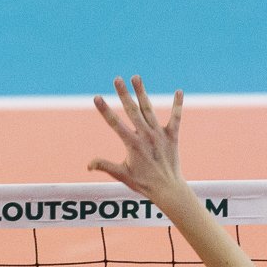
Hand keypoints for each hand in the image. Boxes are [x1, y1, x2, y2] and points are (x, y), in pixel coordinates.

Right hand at [88, 75, 185, 199]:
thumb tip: (88, 165)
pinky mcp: (172, 136)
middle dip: (123, 93)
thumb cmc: (143, 183)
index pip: (114, 123)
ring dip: (142, 92)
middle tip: (117, 79)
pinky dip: (177, 105)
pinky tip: (178, 91)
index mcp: (132, 144)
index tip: (96, 97)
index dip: (104, 110)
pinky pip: (176, 117)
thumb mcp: (121, 175)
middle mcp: (145, 135)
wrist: (168, 188)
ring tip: (136, 78)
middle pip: (132, 110)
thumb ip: (105, 166)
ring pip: (148, 109)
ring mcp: (159, 134)